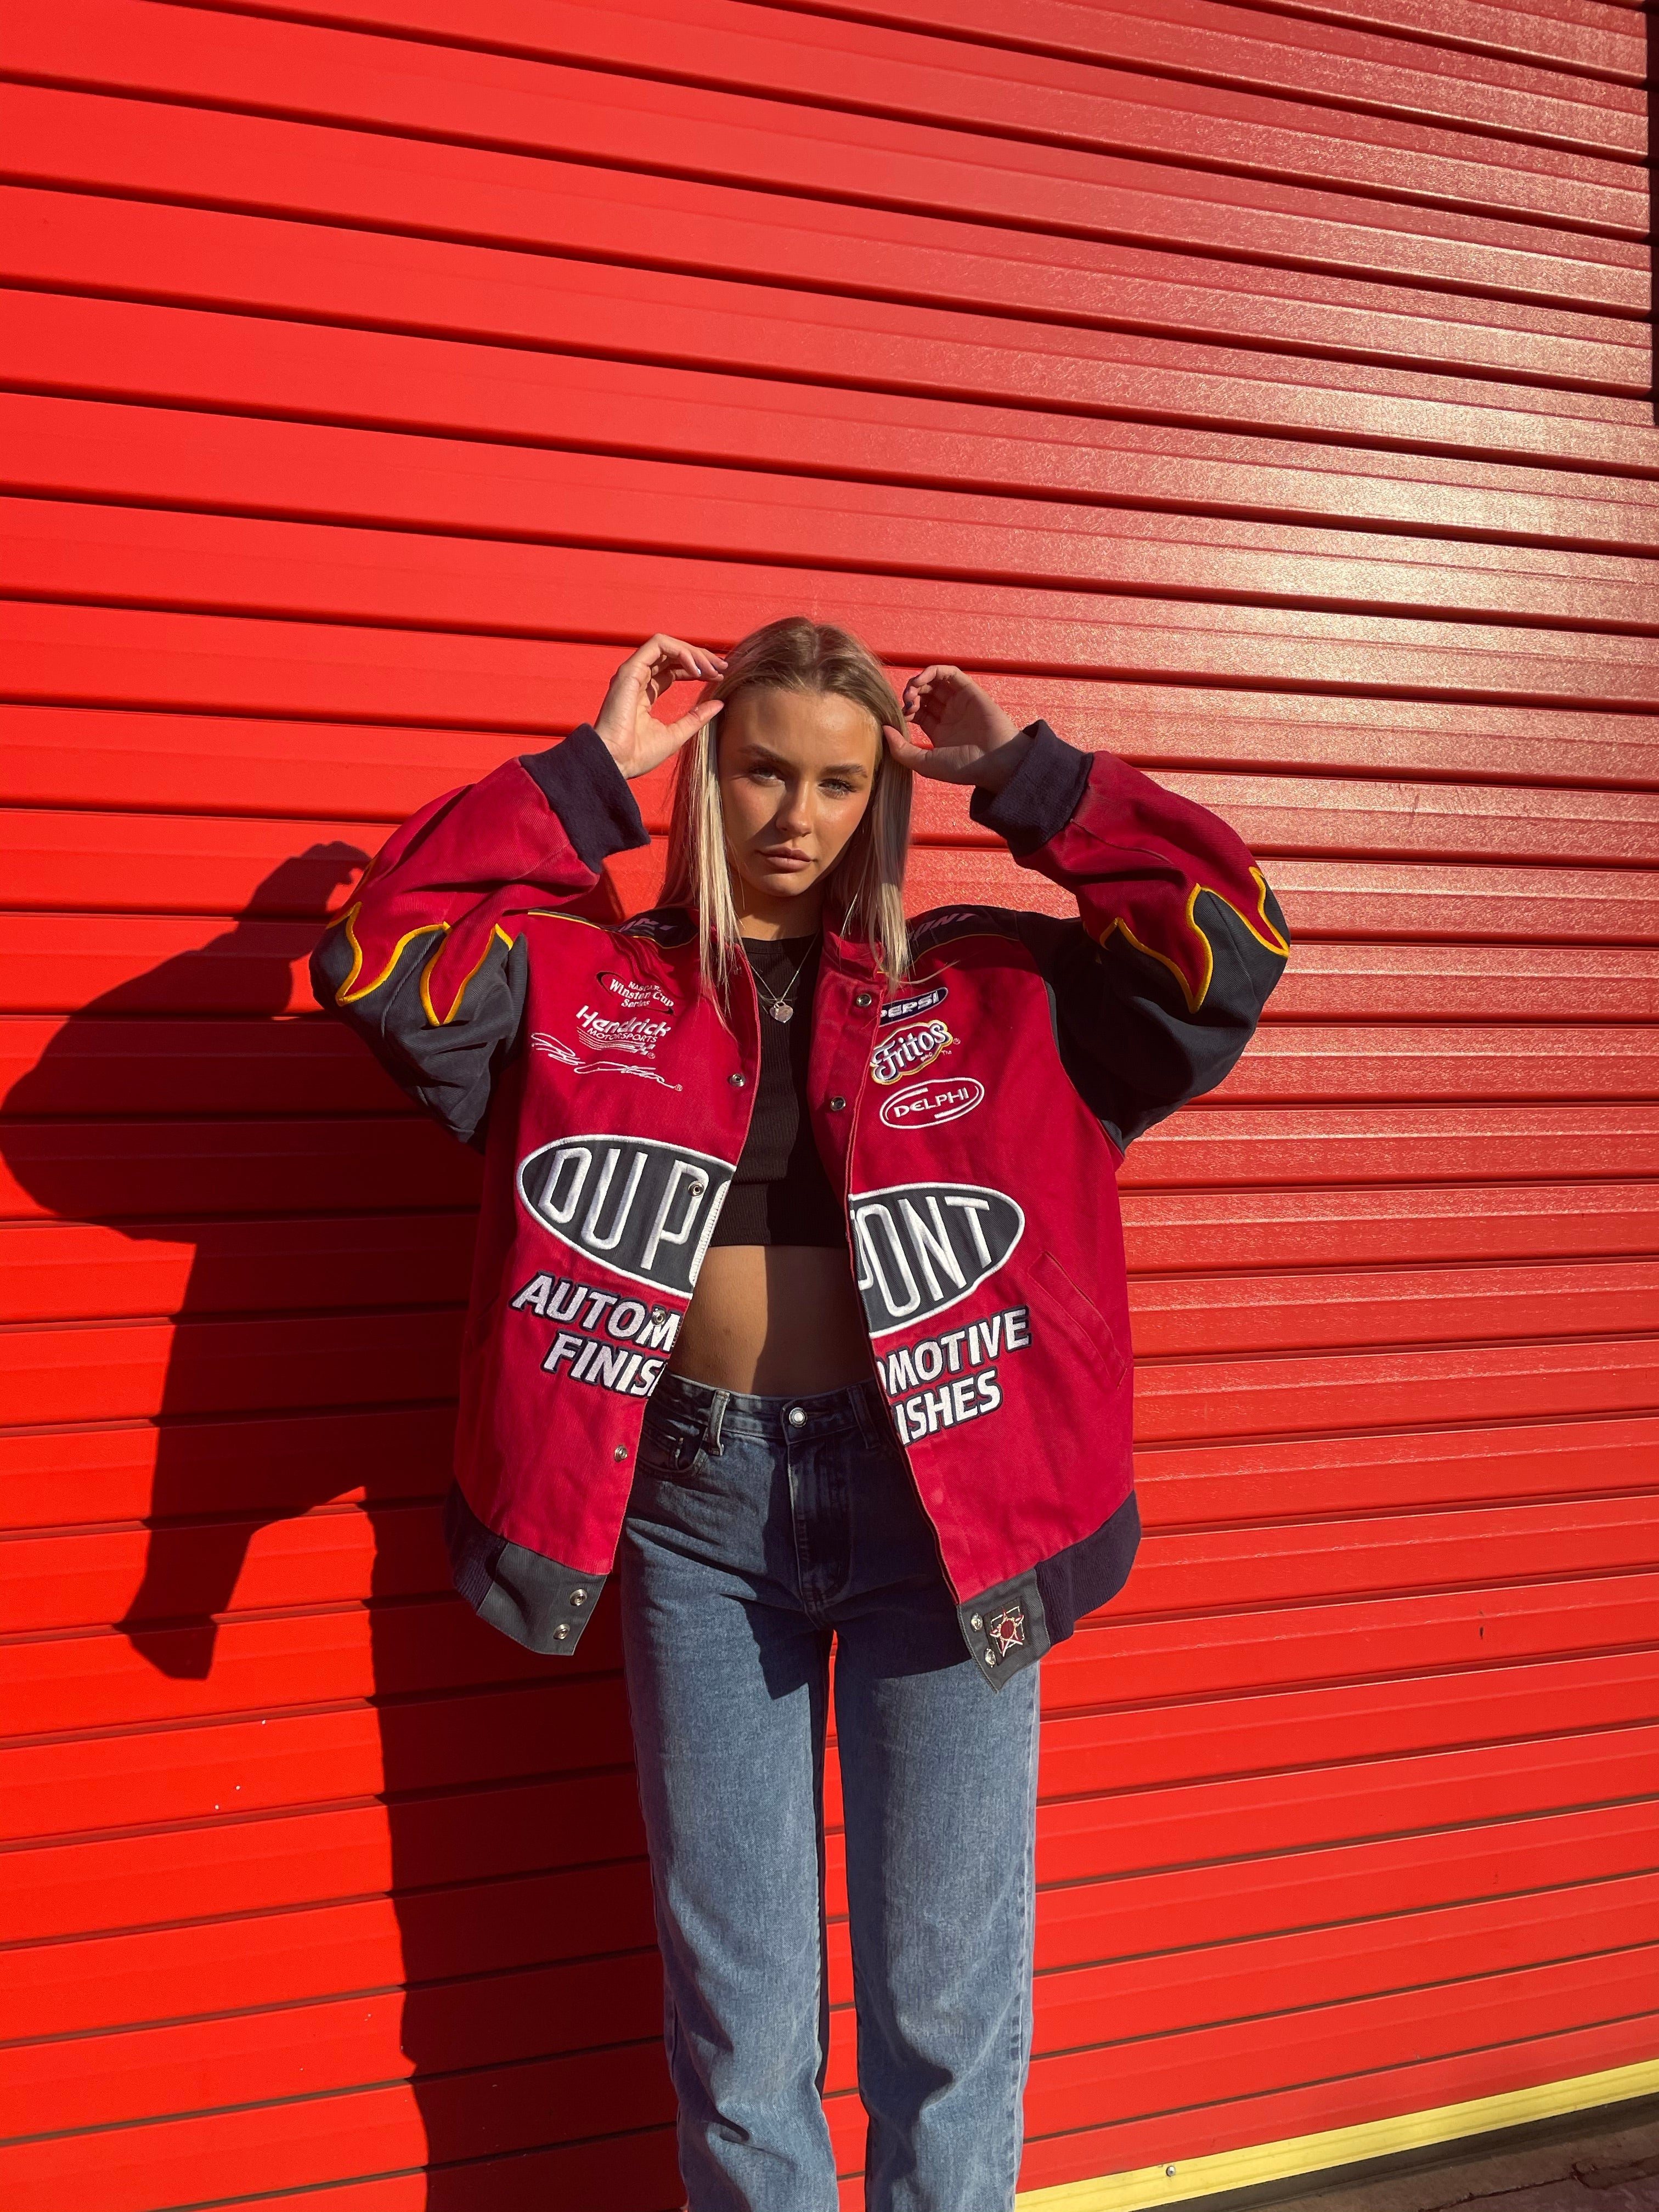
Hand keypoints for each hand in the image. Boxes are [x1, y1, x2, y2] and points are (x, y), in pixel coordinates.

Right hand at [593, 635, 727, 779]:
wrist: (616, 762)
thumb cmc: (639, 755)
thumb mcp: (677, 733)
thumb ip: (697, 717)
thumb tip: (720, 703)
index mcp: (646, 692)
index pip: (674, 668)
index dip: (698, 668)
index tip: (719, 676)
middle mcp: (639, 678)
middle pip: (672, 654)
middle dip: (700, 657)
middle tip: (722, 667)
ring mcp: (633, 672)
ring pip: (666, 645)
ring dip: (693, 652)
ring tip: (711, 668)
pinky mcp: (630, 670)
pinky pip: (658, 646)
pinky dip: (680, 652)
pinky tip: (696, 670)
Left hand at [883, 665, 1023, 790]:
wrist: (995, 762)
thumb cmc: (964, 768)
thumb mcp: (925, 764)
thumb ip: (901, 749)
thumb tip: (884, 729)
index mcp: (939, 732)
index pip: (916, 712)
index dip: (904, 709)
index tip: (899, 716)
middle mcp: (949, 715)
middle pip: (923, 695)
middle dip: (910, 695)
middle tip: (906, 701)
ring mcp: (960, 702)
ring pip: (934, 682)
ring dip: (918, 682)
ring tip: (912, 690)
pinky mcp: (970, 690)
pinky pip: (950, 673)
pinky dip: (933, 671)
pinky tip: (922, 680)